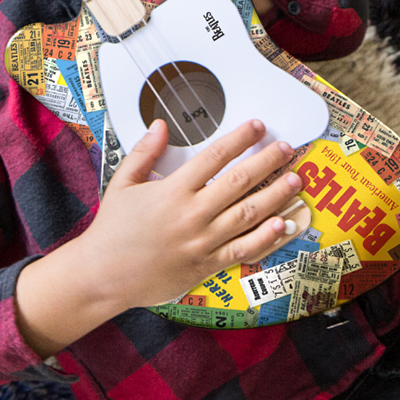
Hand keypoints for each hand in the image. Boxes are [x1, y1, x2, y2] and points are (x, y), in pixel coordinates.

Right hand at [78, 119, 304, 311]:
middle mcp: (192, 214)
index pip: (214, 157)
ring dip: (276, 196)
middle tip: (286, 148)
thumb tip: (160, 125)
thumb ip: (144, 152)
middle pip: (239, 182)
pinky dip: (266, 238)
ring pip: (248, 215)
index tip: (257, 127)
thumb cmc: (112, 229)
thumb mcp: (122, 183)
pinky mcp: (207, 265)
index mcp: (172, 191)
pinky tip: (284, 225)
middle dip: (267, 162)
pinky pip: (243, 250)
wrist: (104, 274)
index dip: (239, 139)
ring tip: (295, 181)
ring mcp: (202, 241)